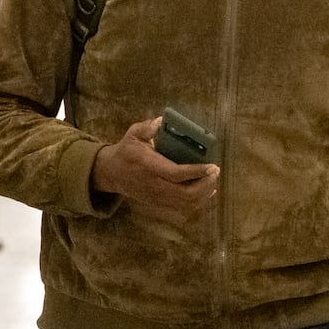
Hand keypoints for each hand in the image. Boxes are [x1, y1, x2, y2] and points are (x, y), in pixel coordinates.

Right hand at [88, 116, 218, 221]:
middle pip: (186, 193)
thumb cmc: (126, 152)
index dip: (196, 172)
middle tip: (215, 171)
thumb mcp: (132, 134)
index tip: (212, 165)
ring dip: (204, 193)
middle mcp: (155, 185)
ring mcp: (158, 197)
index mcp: (149, 166)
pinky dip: (199, 201)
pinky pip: (183, 208)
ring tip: (213, 179)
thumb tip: (161, 121)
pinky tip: (207, 191)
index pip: (176, 174)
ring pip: (186, 204)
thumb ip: (146, 127)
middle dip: (205, 184)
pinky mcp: (159, 203)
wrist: (112, 174)